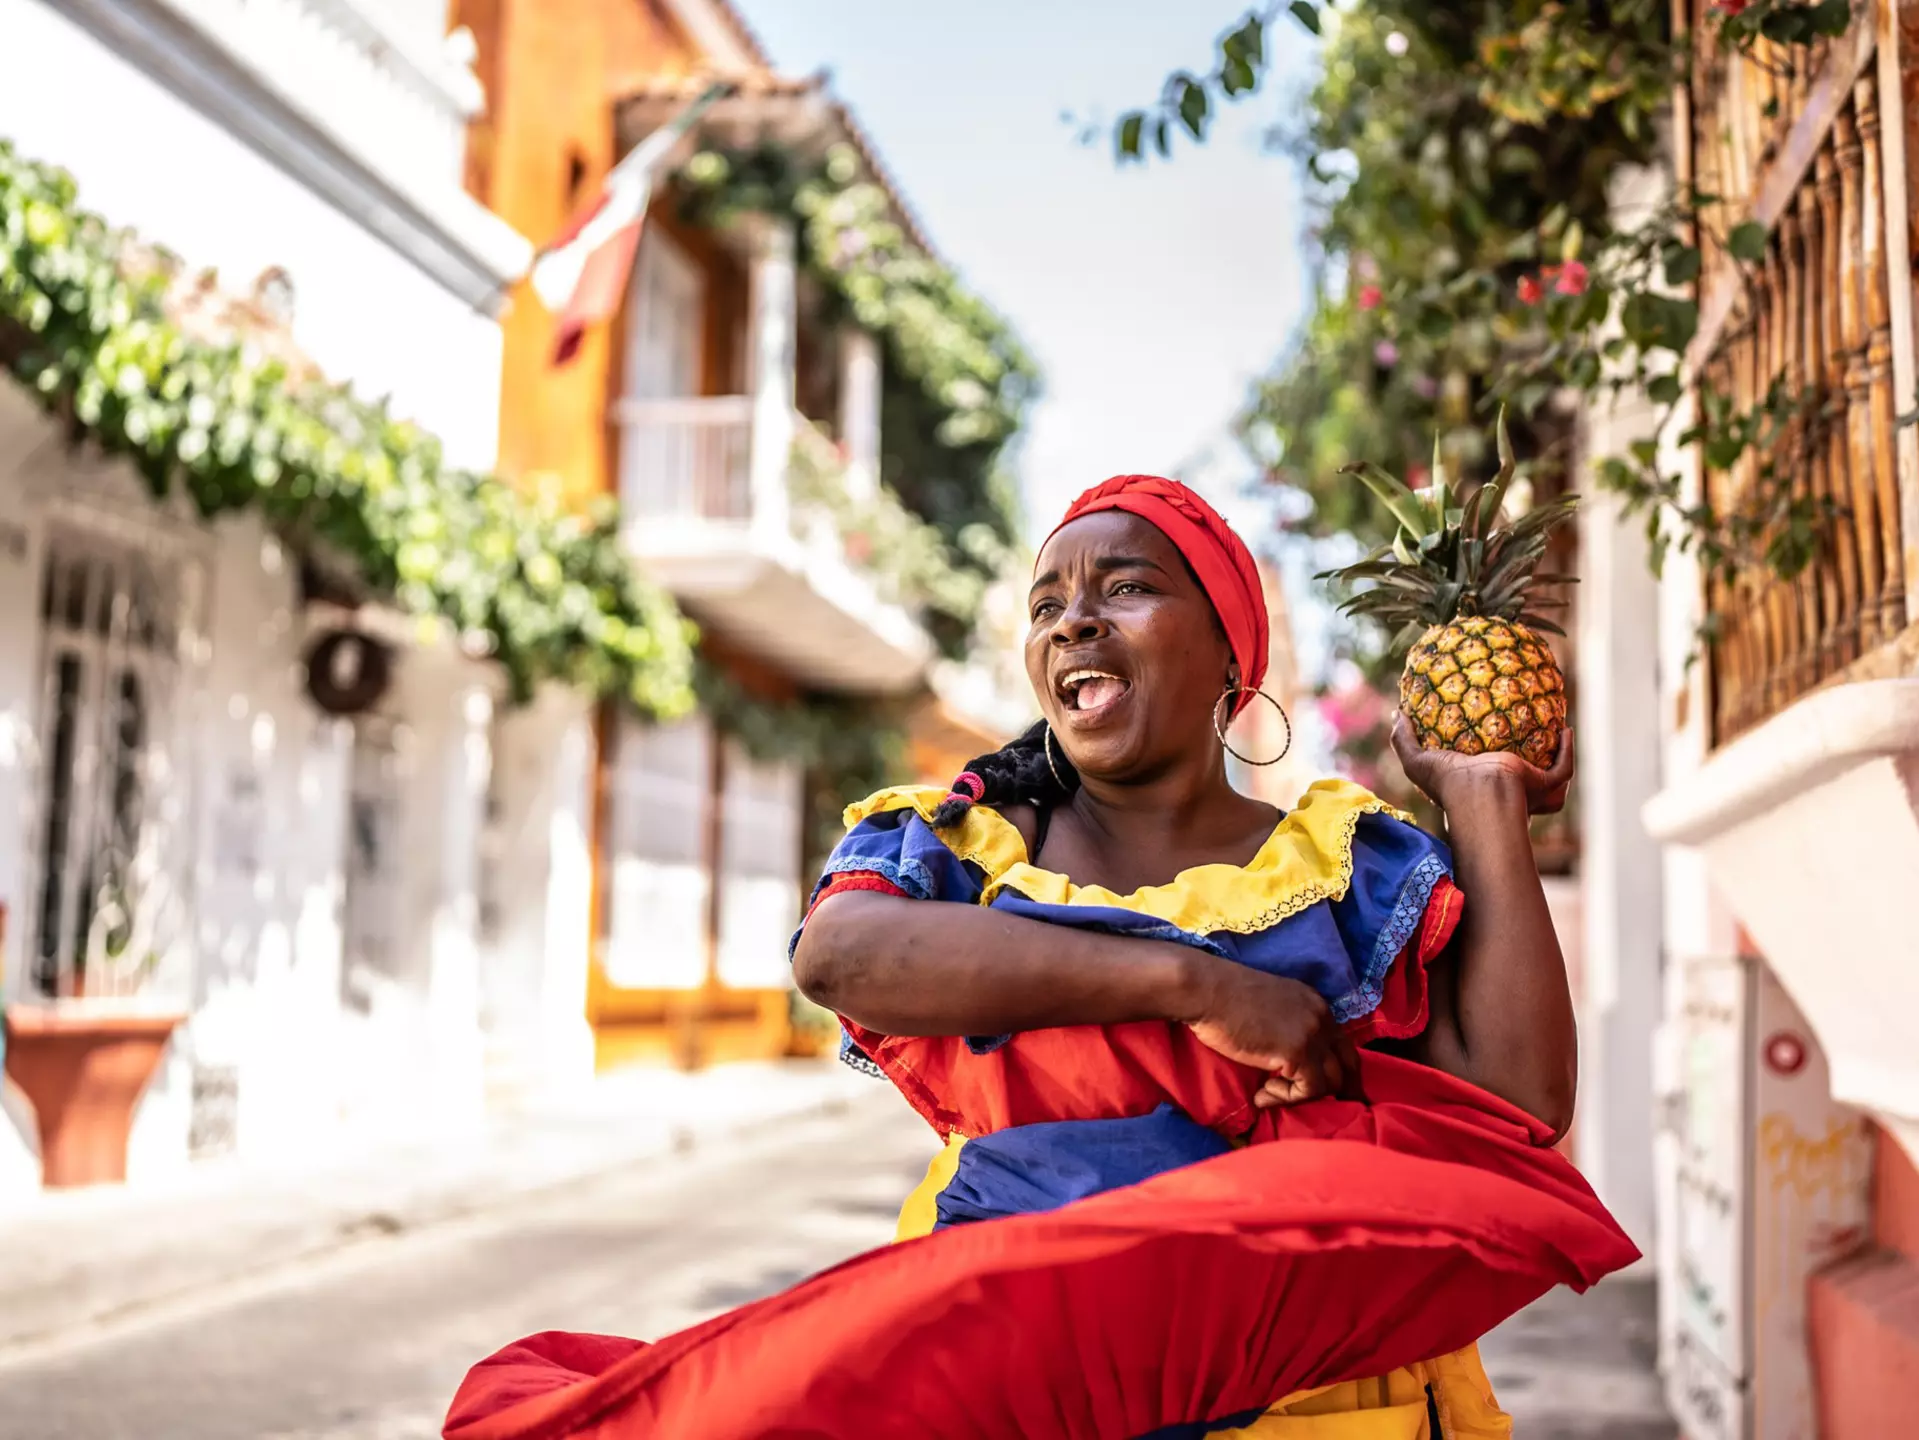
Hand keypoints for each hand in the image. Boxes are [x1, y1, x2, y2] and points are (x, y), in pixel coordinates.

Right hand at [1182, 960, 1359, 1108]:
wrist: (1206, 990)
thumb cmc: (1223, 998)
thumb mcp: (1270, 1007)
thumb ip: (1288, 1026)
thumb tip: (1288, 1058)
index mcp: (1315, 1004)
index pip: (1342, 1044)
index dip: (1339, 1070)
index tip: (1329, 1090)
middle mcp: (1321, 1017)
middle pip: (1349, 1063)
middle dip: (1344, 1090)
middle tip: (1329, 1109)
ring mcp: (1312, 1034)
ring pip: (1331, 1081)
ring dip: (1301, 1096)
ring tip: (1268, 1094)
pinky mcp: (1297, 1053)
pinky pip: (1308, 1090)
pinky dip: (1285, 1099)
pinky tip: (1261, 1096)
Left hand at [1391, 716, 1574, 816]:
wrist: (1479, 794)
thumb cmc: (1448, 784)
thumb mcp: (1417, 761)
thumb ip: (1403, 740)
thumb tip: (1398, 712)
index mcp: (1476, 782)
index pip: (1484, 769)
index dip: (1488, 752)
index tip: (1488, 724)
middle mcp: (1504, 788)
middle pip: (1521, 773)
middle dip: (1529, 756)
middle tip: (1529, 726)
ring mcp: (1527, 789)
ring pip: (1550, 774)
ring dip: (1556, 753)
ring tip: (1556, 726)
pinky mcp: (1544, 784)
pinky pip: (1565, 769)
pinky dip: (1569, 750)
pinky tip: (1567, 729)